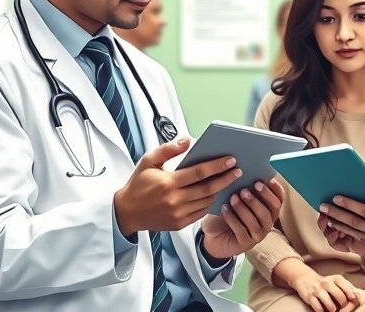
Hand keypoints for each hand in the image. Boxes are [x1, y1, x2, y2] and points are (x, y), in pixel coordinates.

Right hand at [113, 137, 241, 235]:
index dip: (217, 166)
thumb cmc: (138, 184)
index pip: (199, 173)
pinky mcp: (180, 224)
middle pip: (208, 188)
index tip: (231, 160)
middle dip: (226, 178)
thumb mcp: (148, 161)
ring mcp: (178, 214)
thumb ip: (168, 149)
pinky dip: (209, 202)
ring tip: (228, 180)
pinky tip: (214, 193)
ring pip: (207, 201)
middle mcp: (175, 200)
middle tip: (238, 170)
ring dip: (219, 190)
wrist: (127, 212)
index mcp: (168, 183)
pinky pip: (201, 212)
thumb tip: (188, 140)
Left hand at [200, 178, 285, 259]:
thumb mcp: (235, 198)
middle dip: (261, 197)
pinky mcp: (245, 244)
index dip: (276, 189)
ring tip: (233, 198)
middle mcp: (266, 223)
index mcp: (268, 210)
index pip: (279, 200)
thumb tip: (246, 172)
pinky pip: (241, 230)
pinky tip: (225, 208)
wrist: (212, 235)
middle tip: (246, 188)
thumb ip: (244, 188)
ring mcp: (257, 235)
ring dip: (245, 208)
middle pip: (272, 210)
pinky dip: (232, 218)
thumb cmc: (227, 213)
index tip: (267, 179)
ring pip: (257, 220)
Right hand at [283, 264, 358, 311]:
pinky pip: (318, 308)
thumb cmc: (324, 283)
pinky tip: (322, 310)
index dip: (351, 297)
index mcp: (336, 279)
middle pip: (340, 297)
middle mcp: (327, 283)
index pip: (347, 288)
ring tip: (333, 310)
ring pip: (329, 304)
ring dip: (333, 310)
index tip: (353, 302)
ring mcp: (318, 290)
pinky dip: (321, 311)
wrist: (305, 278)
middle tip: (342, 308)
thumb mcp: (336, 281)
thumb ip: (347, 287)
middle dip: (343, 305)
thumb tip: (357, 297)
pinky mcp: (309, 296)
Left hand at [318, 176, 364, 259]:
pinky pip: (362, 243)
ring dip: (340, 226)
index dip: (349, 204)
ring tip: (328, 218)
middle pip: (355, 223)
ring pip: (355, 234)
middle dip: (337, 214)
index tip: (336, 197)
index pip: (364, 211)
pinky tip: (341, 230)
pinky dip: (350, 236)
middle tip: (324, 207)